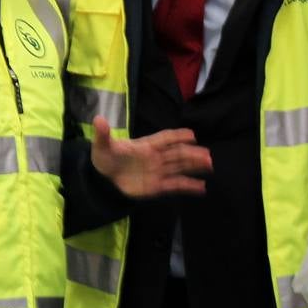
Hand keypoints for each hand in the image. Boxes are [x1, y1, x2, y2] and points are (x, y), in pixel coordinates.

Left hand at [90, 115, 212, 197]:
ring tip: (209, 166)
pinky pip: (176, 185)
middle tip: (207, 155)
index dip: (177, 136)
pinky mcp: (158, 186)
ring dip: (194, 166)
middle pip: (177, 153)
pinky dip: (188, 186)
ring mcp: (159, 171)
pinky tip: (201, 188)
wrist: (104, 180)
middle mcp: (157, 157)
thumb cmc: (106, 158)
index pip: (165, 138)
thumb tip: (98, 119)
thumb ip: (103, 134)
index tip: (191, 135)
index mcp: (146, 145)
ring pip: (180, 167)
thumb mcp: (102, 146)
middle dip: (192, 154)